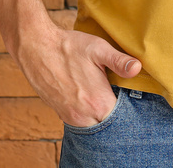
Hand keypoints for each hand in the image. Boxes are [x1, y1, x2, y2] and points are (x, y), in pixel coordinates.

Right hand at [10, 21, 142, 126]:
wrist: (35, 48)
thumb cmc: (68, 47)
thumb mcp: (98, 49)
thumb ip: (119, 61)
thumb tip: (137, 68)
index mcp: (98, 102)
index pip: (123, 117)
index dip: (130, 108)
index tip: (133, 95)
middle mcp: (84, 116)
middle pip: (109, 123)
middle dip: (117, 113)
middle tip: (120, 94)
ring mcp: (70, 117)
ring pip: (94, 124)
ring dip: (102, 115)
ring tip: (107, 96)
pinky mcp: (61, 113)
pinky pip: (81, 122)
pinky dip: (89, 114)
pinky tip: (92, 98)